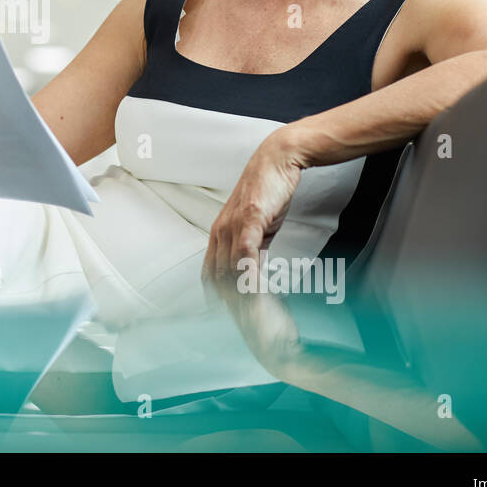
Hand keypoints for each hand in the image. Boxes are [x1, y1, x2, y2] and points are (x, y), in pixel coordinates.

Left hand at [200, 133, 305, 373]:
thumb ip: (251, 247)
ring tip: (245, 317)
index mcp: (220, 233)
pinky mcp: (250, 217)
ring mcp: (233, 224)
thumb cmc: (267, 191)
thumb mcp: (256, 225)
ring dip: (235, 292)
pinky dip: (246, 270)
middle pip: (216, 274)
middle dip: (225, 303)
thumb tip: (250, 269)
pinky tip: (251, 286)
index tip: (223, 320)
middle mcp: (221, 230)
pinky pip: (245, 249)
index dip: (214, 297)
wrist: (277, 160)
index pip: (209, 273)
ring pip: (229, 265)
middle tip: (238, 326)